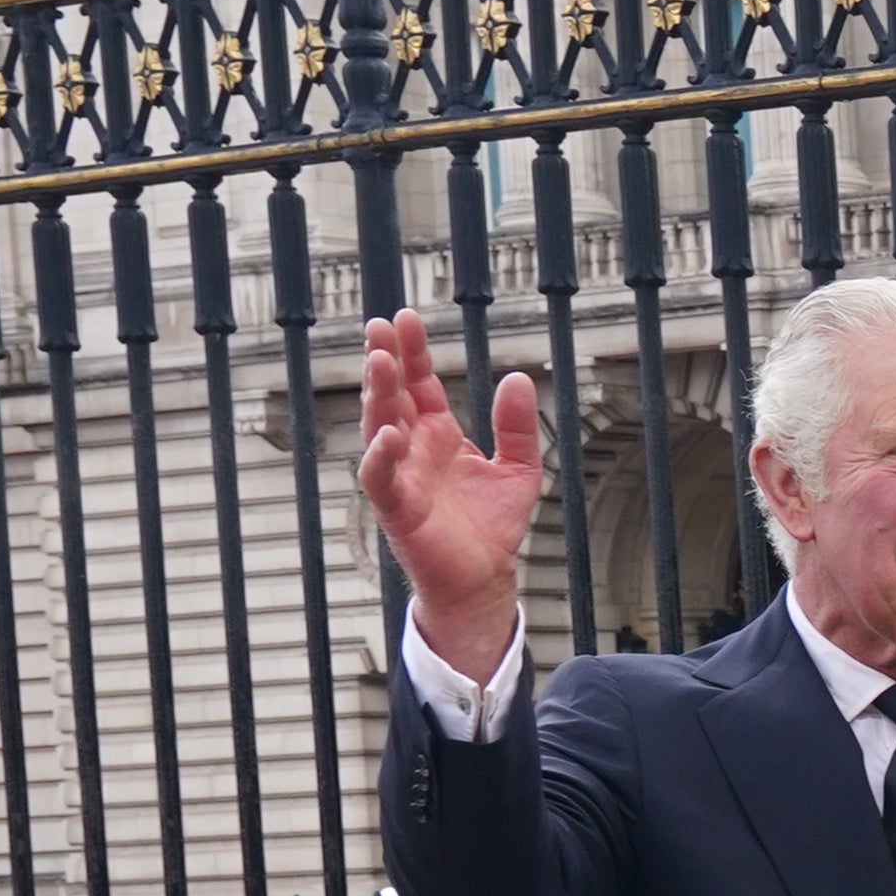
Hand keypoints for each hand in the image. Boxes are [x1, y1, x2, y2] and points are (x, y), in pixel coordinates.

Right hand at [355, 309, 543, 685]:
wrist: (486, 578)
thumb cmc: (491, 524)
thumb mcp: (518, 469)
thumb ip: (516, 427)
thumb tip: (518, 378)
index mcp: (437, 433)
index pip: (419, 382)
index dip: (413, 351)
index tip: (406, 317)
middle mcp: (412, 448)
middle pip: (393, 396)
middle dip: (385, 362)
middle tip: (380, 327)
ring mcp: (400, 476)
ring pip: (379, 427)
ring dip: (376, 395)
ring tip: (379, 362)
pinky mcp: (396, 510)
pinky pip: (380, 479)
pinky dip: (381, 457)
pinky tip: (389, 433)